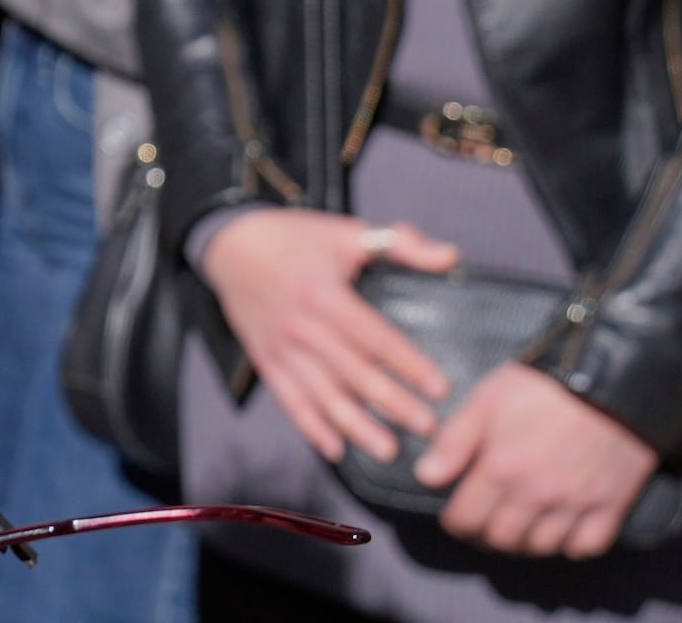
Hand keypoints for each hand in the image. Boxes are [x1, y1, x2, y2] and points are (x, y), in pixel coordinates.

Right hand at [200, 211, 461, 465]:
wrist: (230, 244)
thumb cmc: (295, 237)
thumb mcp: (346, 231)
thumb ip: (401, 244)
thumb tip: (451, 258)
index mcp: (325, 294)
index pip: (374, 336)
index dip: (408, 363)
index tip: (439, 387)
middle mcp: (303, 327)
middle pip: (353, 373)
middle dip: (392, 403)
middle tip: (427, 427)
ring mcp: (282, 348)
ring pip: (323, 395)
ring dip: (356, 426)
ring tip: (389, 450)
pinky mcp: (266, 360)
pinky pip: (289, 400)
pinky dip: (310, 427)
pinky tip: (335, 449)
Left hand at [416, 363, 657, 556]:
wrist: (611, 377)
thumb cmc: (543, 384)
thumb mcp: (487, 399)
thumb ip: (454, 441)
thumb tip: (427, 477)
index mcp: (502, 470)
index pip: (467, 520)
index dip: (456, 524)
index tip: (456, 518)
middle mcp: (537, 495)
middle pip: (503, 540)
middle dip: (487, 536)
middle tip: (486, 525)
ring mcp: (576, 504)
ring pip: (542, 548)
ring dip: (525, 544)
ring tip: (519, 528)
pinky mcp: (611, 505)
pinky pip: (586, 547)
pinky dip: (570, 546)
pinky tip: (561, 531)